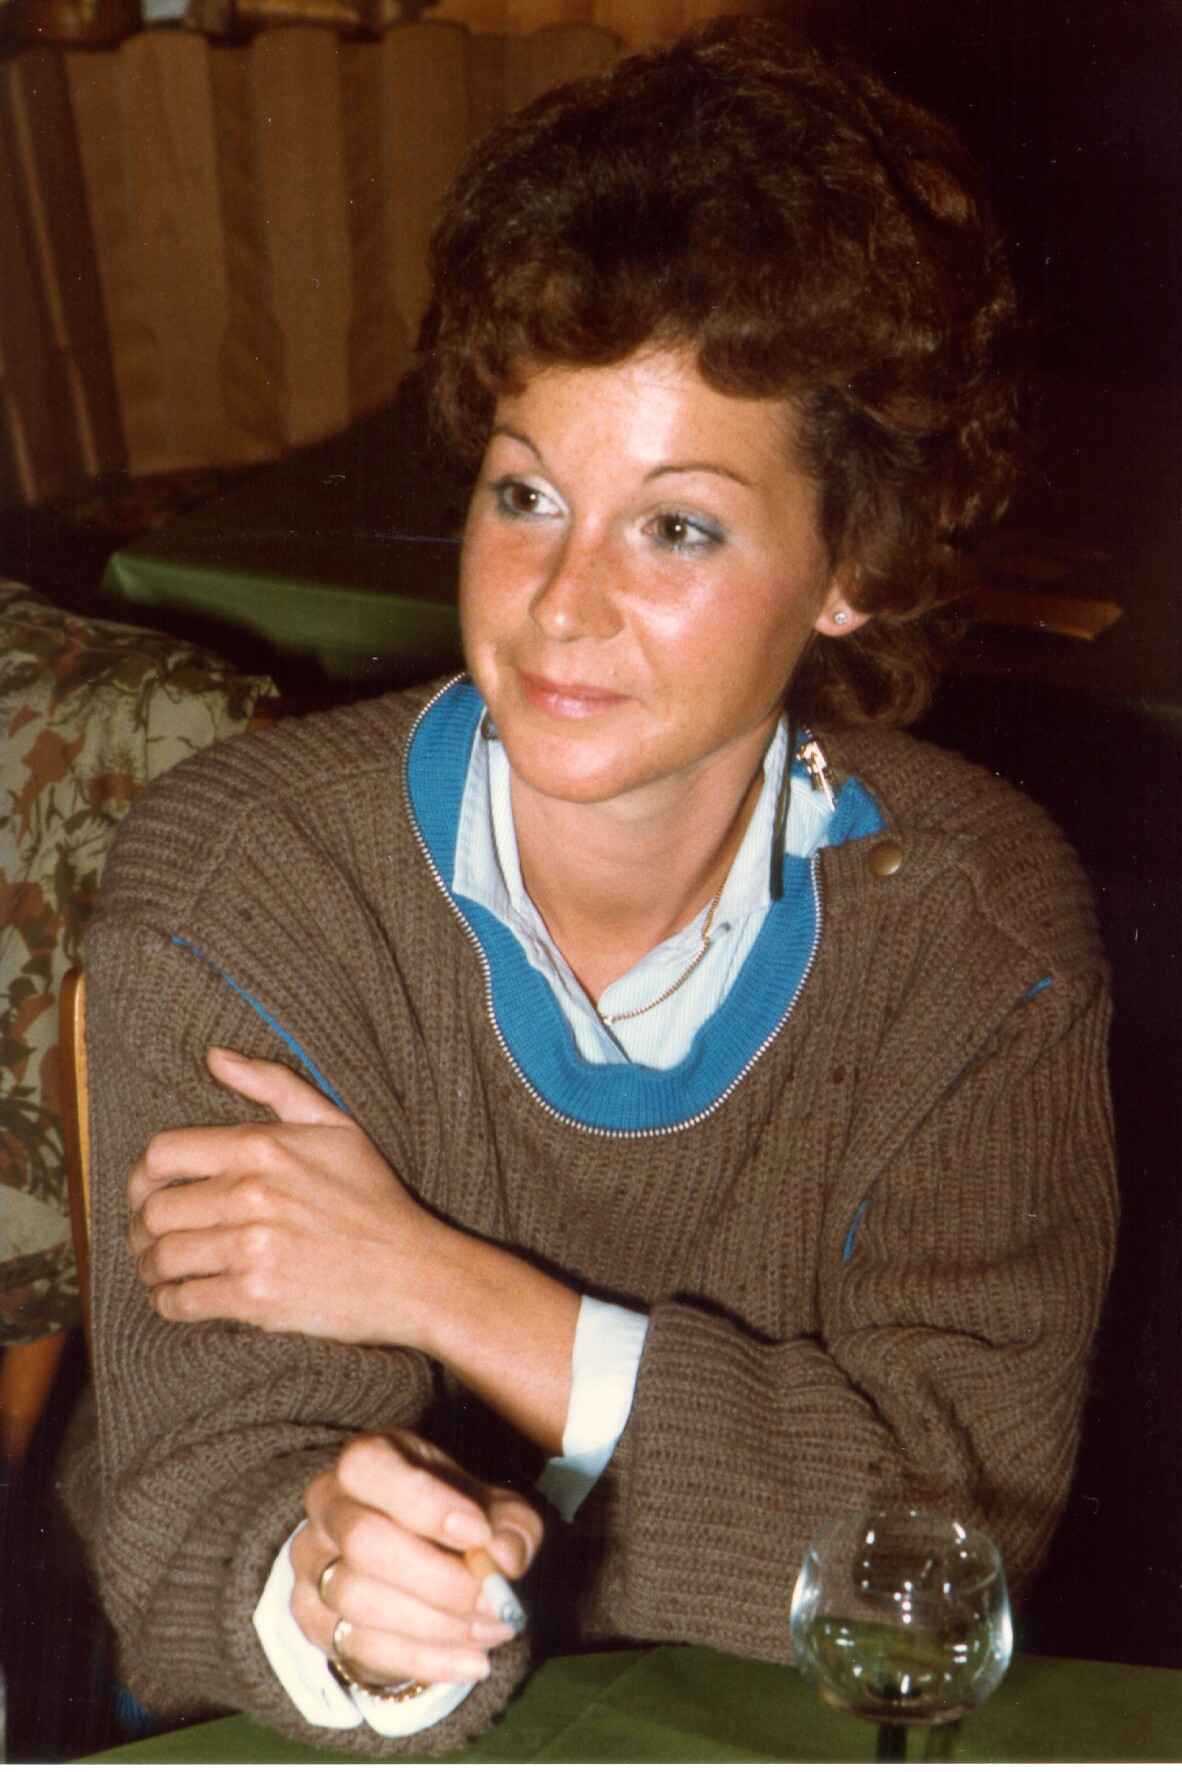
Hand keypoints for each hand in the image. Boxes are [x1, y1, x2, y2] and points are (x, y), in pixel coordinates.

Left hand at [128, 1048, 580, 1452]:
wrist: (414, 1272)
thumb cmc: (374, 1197)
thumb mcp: (335, 1126)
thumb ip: (273, 1084)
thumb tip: (215, 1057)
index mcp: (262, 1147)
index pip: (163, 1155)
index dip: (142, 1177)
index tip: (147, 1194)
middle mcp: (250, 1194)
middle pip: (155, 1211)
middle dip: (141, 1229)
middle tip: (149, 1240)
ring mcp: (251, 1248)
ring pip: (163, 1258)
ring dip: (151, 1268)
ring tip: (160, 1271)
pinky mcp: (255, 1298)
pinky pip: (183, 1301)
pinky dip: (169, 1302)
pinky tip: (178, 1298)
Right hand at [292, 1429, 542, 1687]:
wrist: (411, 1560)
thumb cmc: (453, 1519)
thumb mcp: (492, 1508)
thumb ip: (509, 1525)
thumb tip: (504, 1559)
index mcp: (368, 1458)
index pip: (372, 1468)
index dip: (424, 1502)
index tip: (479, 1532)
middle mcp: (327, 1503)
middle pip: (363, 1540)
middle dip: (437, 1578)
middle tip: (492, 1599)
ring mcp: (311, 1561)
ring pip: (356, 1599)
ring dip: (435, 1624)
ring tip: (492, 1629)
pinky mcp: (310, 1615)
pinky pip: (358, 1647)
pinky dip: (423, 1660)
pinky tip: (471, 1660)